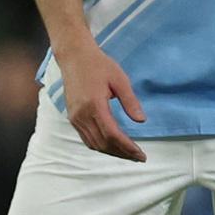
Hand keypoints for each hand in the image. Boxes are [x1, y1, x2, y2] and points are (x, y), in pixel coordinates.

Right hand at [58, 41, 147, 159]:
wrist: (74, 56)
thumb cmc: (99, 65)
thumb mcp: (120, 79)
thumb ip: (130, 101)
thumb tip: (142, 121)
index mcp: (94, 105)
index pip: (112, 134)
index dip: (127, 147)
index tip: (141, 154)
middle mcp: (82, 115)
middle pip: (103, 143)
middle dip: (122, 153)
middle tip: (139, 158)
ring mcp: (75, 118)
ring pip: (94, 144)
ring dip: (112, 152)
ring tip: (129, 154)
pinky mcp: (73, 117)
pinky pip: (87, 138)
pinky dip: (101, 146)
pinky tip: (113, 146)